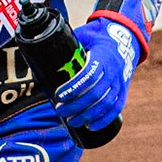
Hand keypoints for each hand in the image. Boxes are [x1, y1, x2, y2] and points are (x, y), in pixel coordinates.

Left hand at [51, 20, 138, 134]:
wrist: (124, 40)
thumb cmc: (96, 38)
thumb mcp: (83, 35)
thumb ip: (65, 44)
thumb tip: (37, 53)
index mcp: (103, 55)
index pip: (89, 75)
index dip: (73, 88)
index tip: (58, 95)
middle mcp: (114, 70)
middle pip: (95, 93)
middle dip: (76, 105)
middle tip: (59, 111)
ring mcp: (120, 82)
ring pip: (106, 104)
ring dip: (88, 115)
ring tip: (71, 121)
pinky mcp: (123, 91)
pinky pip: (116, 109)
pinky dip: (104, 119)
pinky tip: (91, 126)